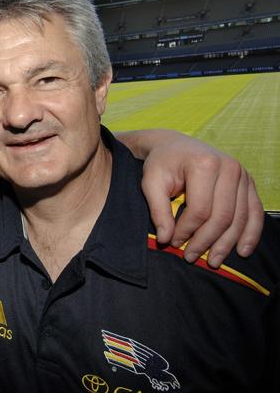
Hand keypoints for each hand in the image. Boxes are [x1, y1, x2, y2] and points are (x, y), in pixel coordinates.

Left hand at [135, 130, 263, 267]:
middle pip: (222, 216)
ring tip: (213, 261)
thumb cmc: (161, 164)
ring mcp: (242, 174)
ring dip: (227, 244)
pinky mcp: (248, 181)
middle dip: (206, 241)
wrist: (174, 145)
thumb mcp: (151, 183)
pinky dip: (250, 234)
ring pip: (240, 218)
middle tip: (191, 257)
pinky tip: (242, 251)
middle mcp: (229, 167)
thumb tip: (166, 239)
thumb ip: (158, 210)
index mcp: (204, 164)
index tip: (172, 242)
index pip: (200, 209)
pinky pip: (255, 212)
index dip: (187, 230)